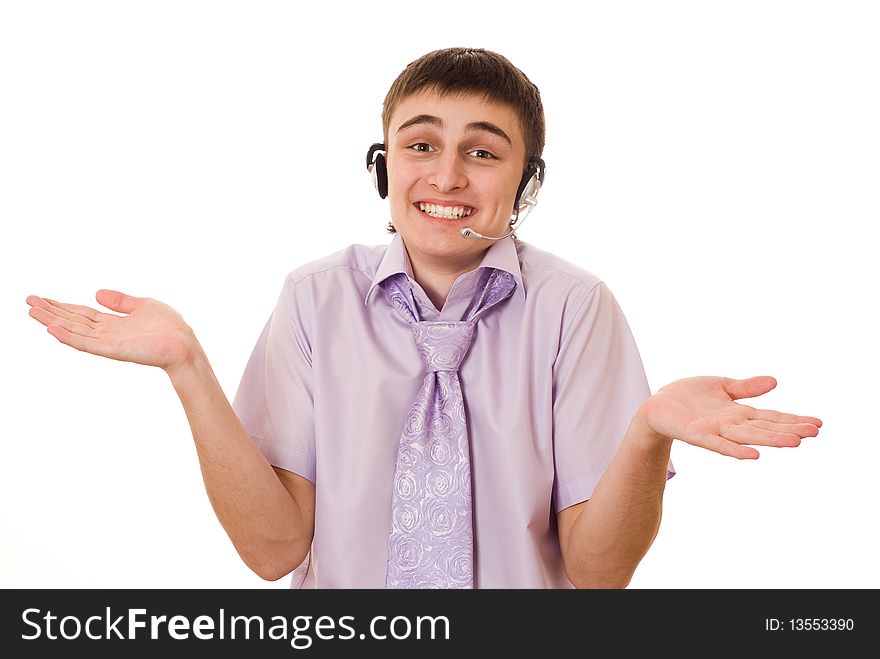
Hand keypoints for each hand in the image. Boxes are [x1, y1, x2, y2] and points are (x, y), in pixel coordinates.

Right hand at [26, 289, 199, 374]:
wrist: (184, 345)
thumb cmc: (170, 328)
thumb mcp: (144, 305)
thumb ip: (120, 301)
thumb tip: (97, 292)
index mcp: (113, 323)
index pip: (81, 314)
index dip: (61, 306)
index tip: (41, 298)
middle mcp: (106, 333)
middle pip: (72, 321)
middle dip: (51, 311)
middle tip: (28, 301)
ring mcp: (108, 342)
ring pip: (74, 331)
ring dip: (53, 321)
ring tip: (32, 312)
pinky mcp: (113, 350)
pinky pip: (87, 343)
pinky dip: (68, 336)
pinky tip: (52, 329)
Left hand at [637, 375, 821, 458]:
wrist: (657, 406)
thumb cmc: (688, 396)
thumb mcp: (720, 385)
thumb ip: (745, 387)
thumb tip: (774, 382)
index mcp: (738, 413)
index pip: (770, 417)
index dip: (792, 420)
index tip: (818, 424)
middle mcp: (731, 425)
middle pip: (764, 428)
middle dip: (789, 430)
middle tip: (815, 432)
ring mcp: (715, 431)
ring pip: (747, 437)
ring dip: (770, 440)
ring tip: (795, 442)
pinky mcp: (696, 435)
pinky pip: (718, 445)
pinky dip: (735, 450)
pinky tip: (753, 457)